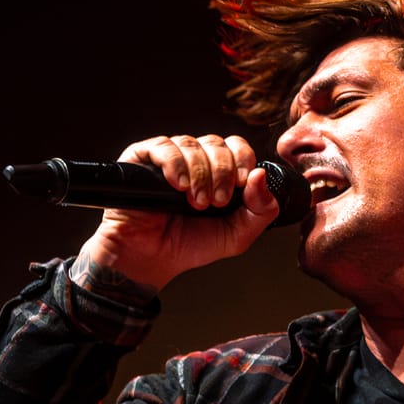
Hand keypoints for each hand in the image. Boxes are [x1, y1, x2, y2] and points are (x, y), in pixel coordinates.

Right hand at [74, 133, 279, 292]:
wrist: (151, 261)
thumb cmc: (189, 246)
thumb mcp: (237, 235)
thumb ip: (261, 210)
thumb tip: (263, 175)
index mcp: (218, 173)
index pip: (236, 146)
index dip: (242, 159)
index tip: (242, 182)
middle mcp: (194, 161)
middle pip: (216, 143)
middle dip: (221, 172)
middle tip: (215, 202)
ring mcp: (168, 159)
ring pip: (191, 143)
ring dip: (199, 173)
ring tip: (195, 202)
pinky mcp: (141, 159)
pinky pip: (162, 146)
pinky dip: (175, 164)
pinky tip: (178, 186)